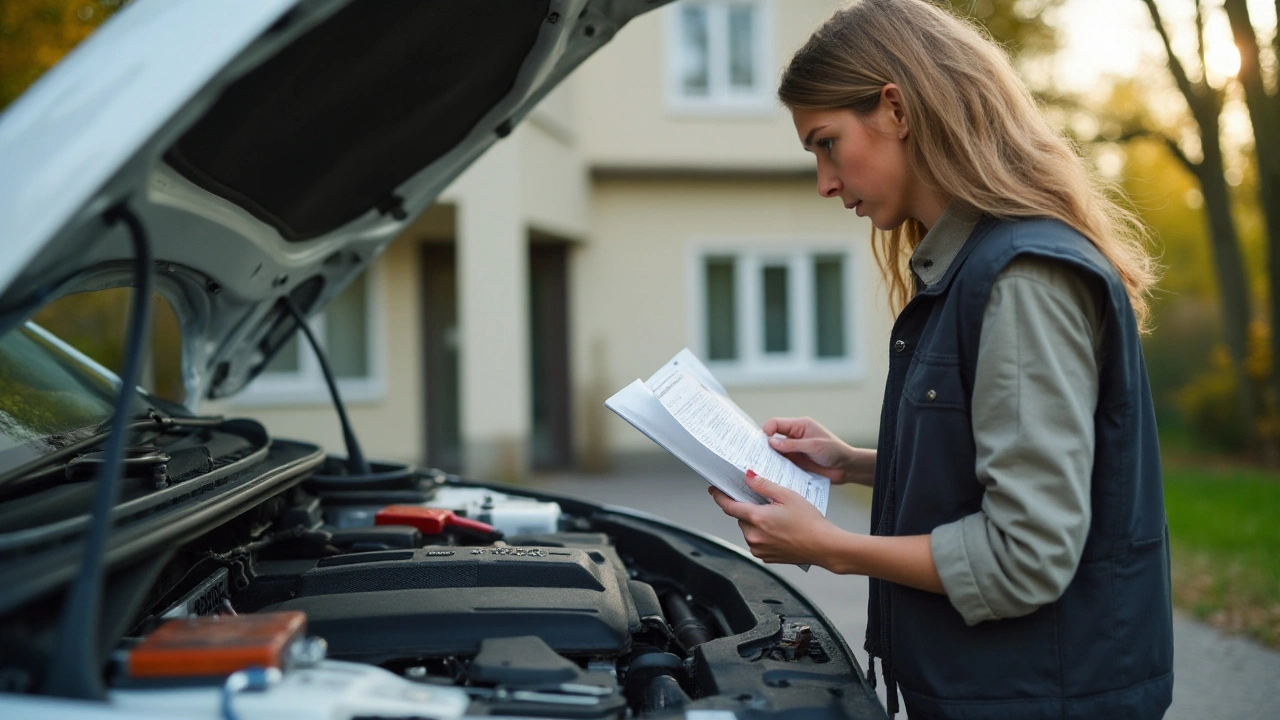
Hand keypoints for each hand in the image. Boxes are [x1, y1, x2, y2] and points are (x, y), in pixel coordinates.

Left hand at [708, 470, 836, 564]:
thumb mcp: (787, 496)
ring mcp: (759, 549)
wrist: (824, 546)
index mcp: (757, 519)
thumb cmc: (810, 522)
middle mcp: (754, 536)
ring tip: (778, 518)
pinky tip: (780, 529)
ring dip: (756, 522)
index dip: (719, 496)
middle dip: (749, 508)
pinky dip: (763, 534)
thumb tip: (748, 476)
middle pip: (741, 517)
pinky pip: (757, 541)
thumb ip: (764, 485)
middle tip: (766, 503)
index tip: (714, 490)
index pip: (729, 506)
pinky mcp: (766, 557)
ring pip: (749, 530)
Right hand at [763, 417, 872, 485]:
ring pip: (775, 451)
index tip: (761, 442)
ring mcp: (794, 450)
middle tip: (755, 455)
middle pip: (772, 437)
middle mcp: (794, 436)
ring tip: (760, 465)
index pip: (776, 424)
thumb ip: (792, 444)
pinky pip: (781, 463)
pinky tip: (771, 472)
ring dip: (769, 457)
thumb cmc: (834, 451)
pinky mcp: (795, 462)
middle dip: (764, 445)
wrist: (846, 468)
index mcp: (799, 426)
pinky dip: (775, 466)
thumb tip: (770, 442)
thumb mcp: (813, 446)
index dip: (766, 431)